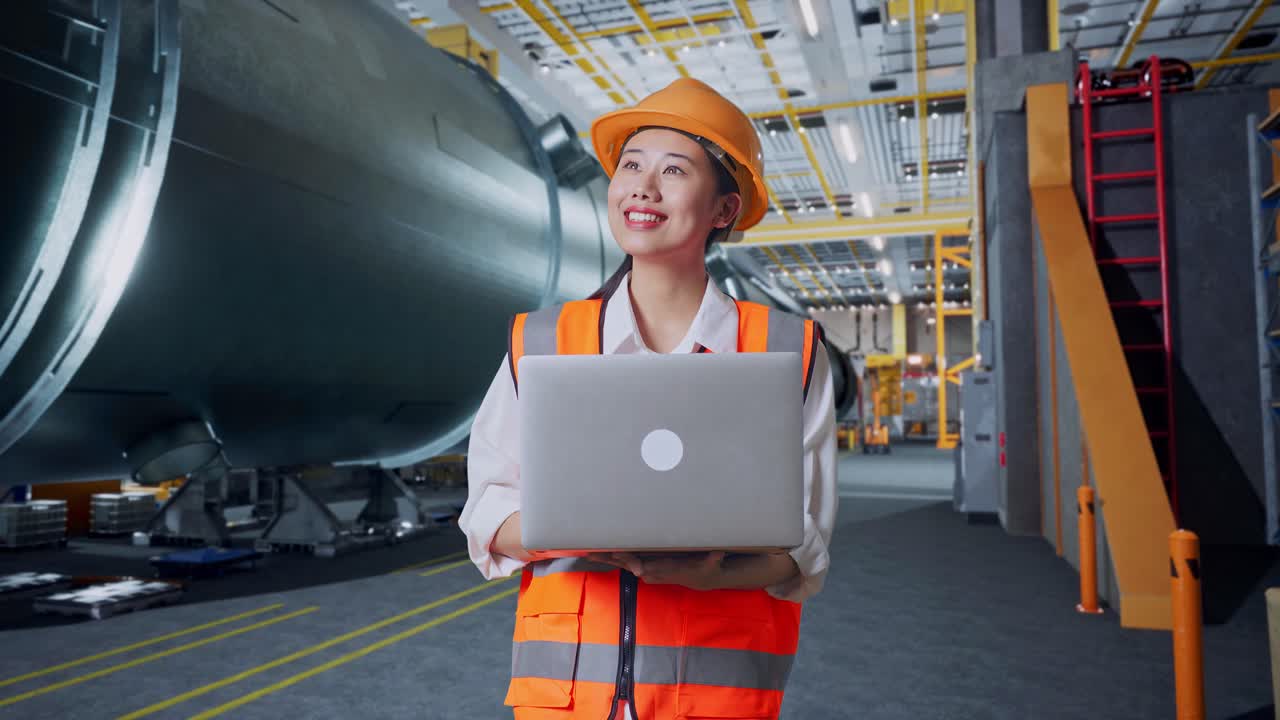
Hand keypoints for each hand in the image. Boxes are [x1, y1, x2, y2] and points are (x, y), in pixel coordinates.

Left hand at [588, 552, 726, 590]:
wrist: (700, 578)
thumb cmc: (704, 569)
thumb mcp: (712, 564)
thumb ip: (713, 558)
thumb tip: (719, 553)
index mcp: (663, 569)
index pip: (648, 568)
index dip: (638, 565)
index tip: (631, 565)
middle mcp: (650, 570)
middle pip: (627, 564)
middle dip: (611, 559)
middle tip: (592, 553)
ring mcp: (645, 568)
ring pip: (621, 562)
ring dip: (605, 557)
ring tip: (587, 552)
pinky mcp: (643, 565)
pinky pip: (624, 560)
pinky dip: (610, 556)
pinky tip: (596, 552)